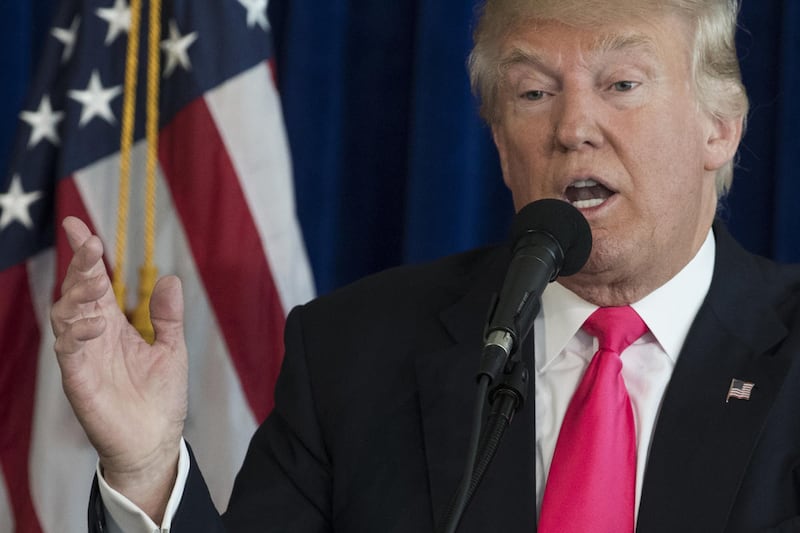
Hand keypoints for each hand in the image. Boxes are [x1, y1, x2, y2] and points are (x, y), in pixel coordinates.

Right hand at [50, 216, 187, 520]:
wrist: (154, 441)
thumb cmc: (160, 396)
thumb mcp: (171, 348)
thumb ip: (168, 316)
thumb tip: (171, 278)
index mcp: (113, 325)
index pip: (95, 283)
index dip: (85, 256)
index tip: (78, 225)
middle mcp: (93, 336)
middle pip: (77, 293)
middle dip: (80, 266)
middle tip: (88, 243)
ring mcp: (83, 357)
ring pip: (65, 317)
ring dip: (75, 294)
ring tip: (92, 278)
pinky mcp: (78, 381)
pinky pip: (68, 352)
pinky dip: (75, 334)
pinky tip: (93, 323)